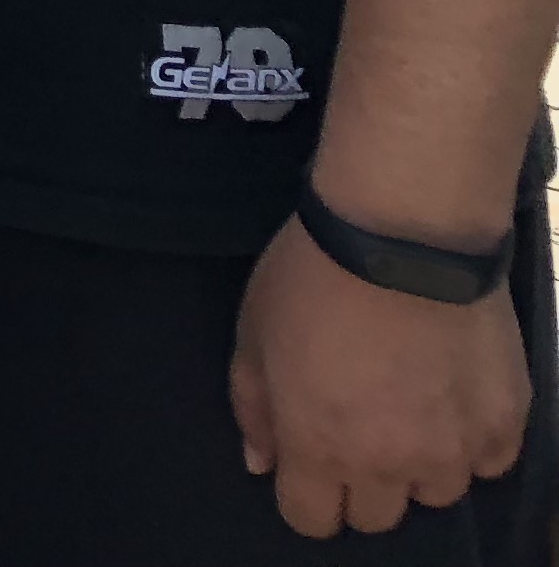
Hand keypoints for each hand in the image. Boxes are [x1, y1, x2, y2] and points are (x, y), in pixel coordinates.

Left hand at [231, 213, 529, 535]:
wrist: (401, 237)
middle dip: (361, 483)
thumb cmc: (311, 278)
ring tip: (411, 407)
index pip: (311, 520)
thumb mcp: (252, 333)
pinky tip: (454, 397)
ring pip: (436, 493)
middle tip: (359, 428)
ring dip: (420, 464)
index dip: (305, 495)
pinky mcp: (505, 424)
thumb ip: (253, 407)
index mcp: (318, 447)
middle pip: (376, 517)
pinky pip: (489, 462)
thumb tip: (262, 462)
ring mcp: (453, 450)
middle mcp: (388, 464)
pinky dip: (472, 441)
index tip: (309, 464)